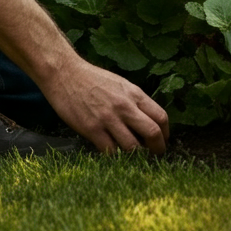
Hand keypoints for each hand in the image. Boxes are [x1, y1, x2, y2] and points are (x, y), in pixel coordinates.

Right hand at [40, 56, 168, 154]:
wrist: (64, 73)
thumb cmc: (92, 78)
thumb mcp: (119, 84)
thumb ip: (134, 101)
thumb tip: (147, 121)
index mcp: (133, 93)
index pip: (161, 117)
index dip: (165, 134)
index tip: (162, 141)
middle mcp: (124, 106)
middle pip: (153, 134)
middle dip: (157, 149)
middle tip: (153, 155)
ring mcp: (108, 118)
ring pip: (132, 148)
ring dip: (135, 156)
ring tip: (132, 157)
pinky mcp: (92, 129)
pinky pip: (110, 152)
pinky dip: (114, 157)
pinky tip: (113, 154)